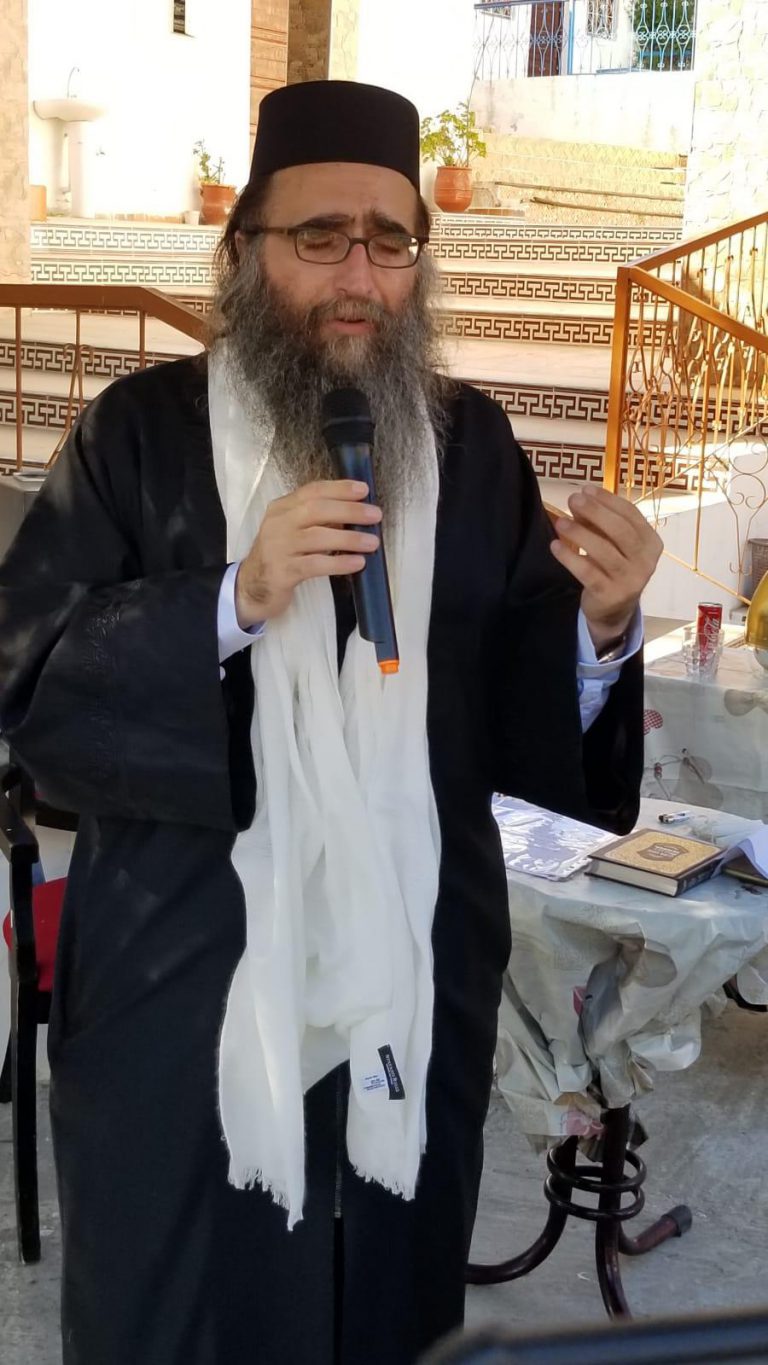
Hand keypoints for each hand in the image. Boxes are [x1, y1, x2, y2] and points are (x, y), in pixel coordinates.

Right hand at [235, 479, 380, 627]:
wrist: (252, 587)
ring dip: (349, 539)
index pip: (312, 491)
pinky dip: (339, 563)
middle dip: (349, 510)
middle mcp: (278, 524)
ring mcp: (278, 548)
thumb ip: (317, 520)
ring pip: (318, 537)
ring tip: (372, 542)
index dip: (339, 488)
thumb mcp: (293, 531)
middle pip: (316, 510)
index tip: (363, 490)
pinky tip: (357, 563)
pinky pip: (315, 565)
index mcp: (281, 508)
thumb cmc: (281, 556)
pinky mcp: (282, 572)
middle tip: (375, 515)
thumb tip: (354, 512)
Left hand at [550, 486, 662, 651]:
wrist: (613, 610)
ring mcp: (630, 580)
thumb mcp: (612, 542)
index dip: (608, 500)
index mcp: (651, 543)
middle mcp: (646, 562)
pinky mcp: (611, 595)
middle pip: (621, 531)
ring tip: (561, 523)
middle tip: (573, 500)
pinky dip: (570, 558)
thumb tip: (580, 498)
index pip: (631, 515)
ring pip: (605, 552)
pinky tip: (556, 546)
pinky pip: (588, 572)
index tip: (586, 489)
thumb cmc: (613, 567)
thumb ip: (599, 522)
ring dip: (581, 534)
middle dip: (596, 512)